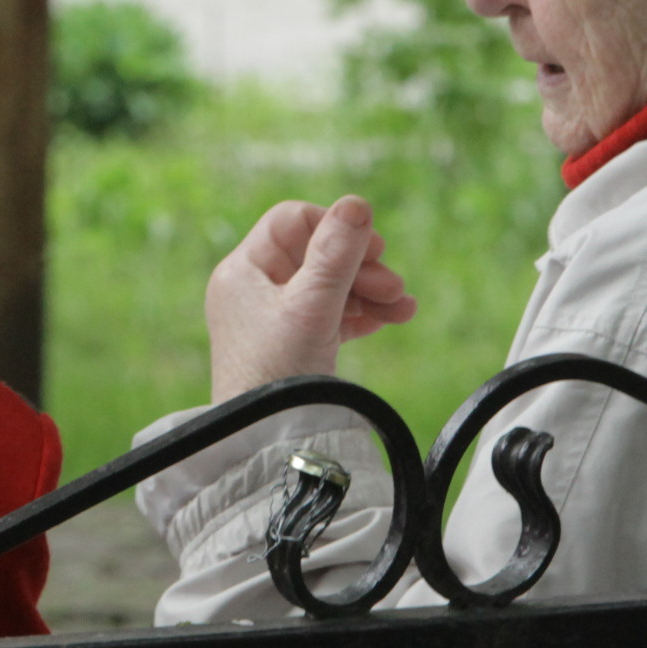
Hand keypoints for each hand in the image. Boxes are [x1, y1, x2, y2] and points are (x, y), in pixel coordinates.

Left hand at [204, 195, 417, 401]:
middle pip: (316, 254)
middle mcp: (253, 290)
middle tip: (393, 287)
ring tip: (402, 308)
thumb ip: (337, 254)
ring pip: (328, 286)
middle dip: (361, 266)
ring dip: (369, 290)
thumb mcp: (312, 306)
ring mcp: (272, 319)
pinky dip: (360, 314)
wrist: (269, 444)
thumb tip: (357, 203)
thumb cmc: (278, 375)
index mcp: (244, 271)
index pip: (293, 221)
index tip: (374, 248)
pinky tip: (388, 319)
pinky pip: (330, 315)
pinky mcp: (292, 346)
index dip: (335, 227)